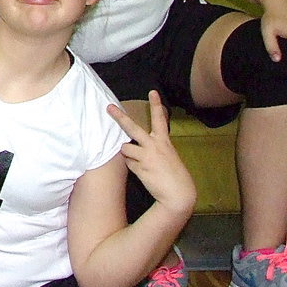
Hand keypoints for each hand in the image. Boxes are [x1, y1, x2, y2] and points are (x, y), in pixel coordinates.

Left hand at [108, 91, 195, 216]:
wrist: (178, 194)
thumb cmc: (175, 176)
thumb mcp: (169, 156)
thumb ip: (155, 147)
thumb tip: (138, 143)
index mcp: (164, 141)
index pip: (160, 119)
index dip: (156, 105)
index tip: (152, 91)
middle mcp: (154, 145)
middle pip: (132, 127)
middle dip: (119, 117)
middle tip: (108, 107)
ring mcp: (145, 156)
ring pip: (125, 148)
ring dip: (128, 154)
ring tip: (142, 164)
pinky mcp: (139, 167)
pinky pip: (128, 163)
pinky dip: (132, 166)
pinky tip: (144, 173)